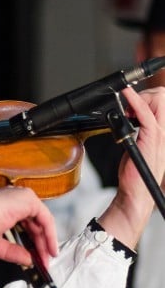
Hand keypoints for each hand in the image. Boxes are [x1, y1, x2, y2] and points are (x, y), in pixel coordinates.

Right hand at [0, 185, 57, 268]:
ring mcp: (22, 197)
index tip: (37, 259)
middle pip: (34, 224)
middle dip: (40, 245)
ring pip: (41, 221)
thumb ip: (15, 252)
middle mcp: (14, 199)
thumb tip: (28, 261)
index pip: (25, 225)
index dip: (32, 243)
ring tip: (47, 258)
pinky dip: (49, 234)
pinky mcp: (28, 198)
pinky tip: (49, 249)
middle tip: (43, 262)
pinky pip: (44, 218)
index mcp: (4, 207)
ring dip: (46, 241)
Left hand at [99, 86, 164, 248]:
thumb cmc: (135, 173)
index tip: (130, 99)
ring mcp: (159, 135)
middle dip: (144, 93)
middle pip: (162, 95)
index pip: (162, 100)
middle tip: (128, 104)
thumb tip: (126, 115)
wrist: (136, 194)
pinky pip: (147, 115)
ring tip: (127, 108)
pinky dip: (136, 102)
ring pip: (158, 100)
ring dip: (140, 97)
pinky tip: (126, 96)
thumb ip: (137, 130)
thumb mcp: (136, 146)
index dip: (147, 94)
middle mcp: (162, 130)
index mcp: (161, 130)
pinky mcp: (150, 140)